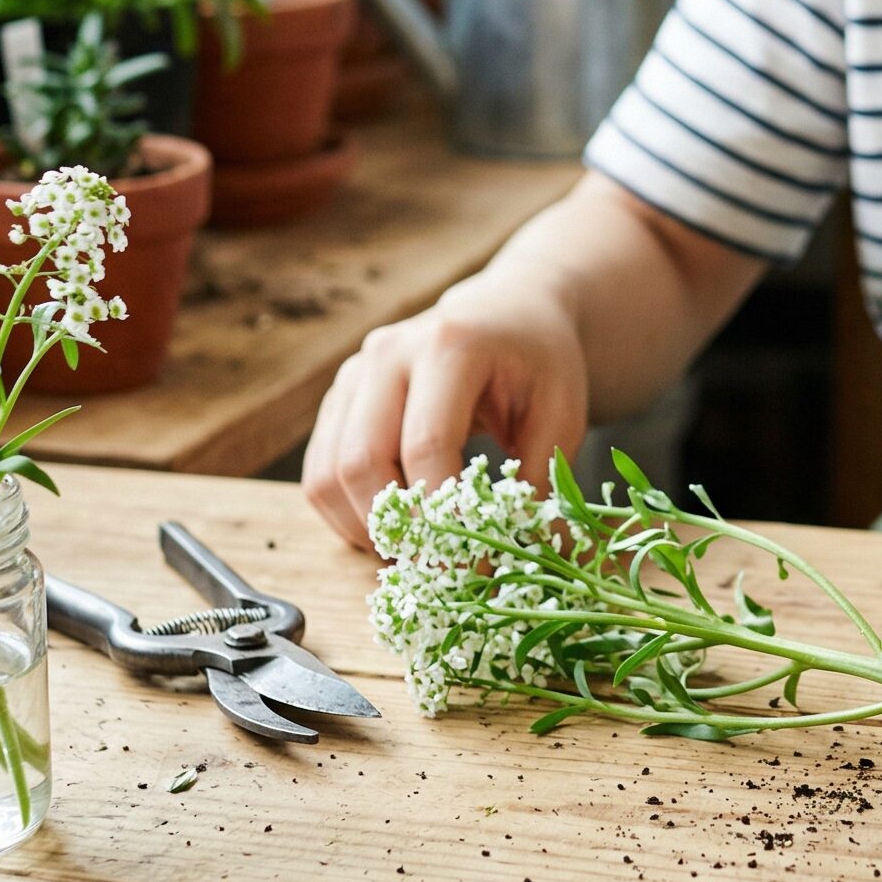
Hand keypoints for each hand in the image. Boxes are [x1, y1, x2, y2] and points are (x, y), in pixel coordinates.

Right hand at [302, 274, 589, 549]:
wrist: (508, 310)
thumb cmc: (539, 361)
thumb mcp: (561, 412)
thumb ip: (541, 480)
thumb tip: (526, 554)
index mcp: (449, 346)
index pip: (426, 446)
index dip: (444, 516)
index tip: (473, 564)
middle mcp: (387, 353)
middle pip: (362, 462)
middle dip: (397, 530)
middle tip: (438, 571)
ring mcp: (354, 374)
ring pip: (328, 474)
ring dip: (365, 530)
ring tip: (416, 556)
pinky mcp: (339, 398)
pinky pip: (320, 472)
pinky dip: (347, 514)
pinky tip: (393, 531)